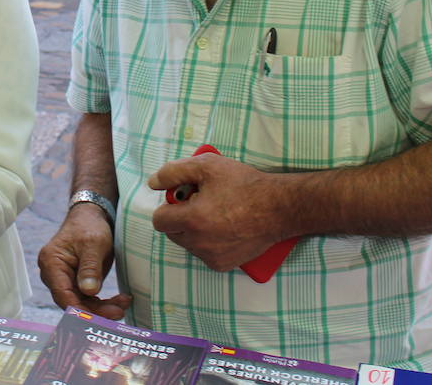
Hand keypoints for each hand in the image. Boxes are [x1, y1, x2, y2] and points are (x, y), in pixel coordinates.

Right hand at [37, 205, 130, 319]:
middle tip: (119, 312)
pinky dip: (101, 302)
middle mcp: (53, 274)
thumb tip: (89, 292)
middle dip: (96, 310)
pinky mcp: (74, 282)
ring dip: (101, 308)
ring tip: (123, 305)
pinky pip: (86, 298)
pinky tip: (118, 302)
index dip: (80, 310)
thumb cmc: (89, 226)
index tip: (100, 318)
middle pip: (71, 301)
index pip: (62, 294)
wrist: (91, 217)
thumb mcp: (94, 244)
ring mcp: (63, 279)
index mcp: (51, 263)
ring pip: (80, 303)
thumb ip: (90, 267)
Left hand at [148, 153, 292, 271]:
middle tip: (201, 203)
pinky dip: (208, 242)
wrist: (278, 208)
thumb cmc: (243, 184)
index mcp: (191, 220)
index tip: (183, 198)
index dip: (168, 206)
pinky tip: (224, 228)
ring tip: (215, 214)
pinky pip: (203, 254)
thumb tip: (153, 183)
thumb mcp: (206, 166)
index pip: (159, 220)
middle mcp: (199, 243)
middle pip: (172, 233)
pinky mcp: (223, 265)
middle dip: (180, 218)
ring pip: (187, 244)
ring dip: (193, 231)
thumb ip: (174, 172)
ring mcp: (211, 257)